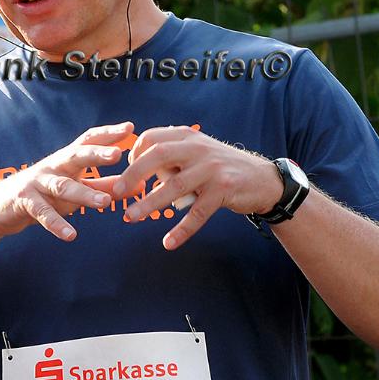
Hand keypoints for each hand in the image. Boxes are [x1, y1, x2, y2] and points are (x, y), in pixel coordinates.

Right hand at [0, 122, 133, 242]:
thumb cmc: (43, 194)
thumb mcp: (75, 187)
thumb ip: (104, 186)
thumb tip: (138, 184)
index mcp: (66, 160)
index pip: (88, 141)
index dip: (108, 134)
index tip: (130, 127)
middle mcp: (53, 166)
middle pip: (75, 156)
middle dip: (96, 154)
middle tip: (117, 153)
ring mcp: (37, 183)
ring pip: (62, 187)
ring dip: (84, 194)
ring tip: (105, 203)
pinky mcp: (25, 202)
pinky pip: (42, 213)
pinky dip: (56, 224)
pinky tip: (71, 235)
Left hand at [112, 125, 281, 249]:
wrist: (262, 179)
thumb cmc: (218, 168)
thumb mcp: (195, 154)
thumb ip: (169, 159)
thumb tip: (135, 172)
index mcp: (187, 137)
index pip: (151, 139)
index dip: (134, 155)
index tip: (125, 175)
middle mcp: (198, 148)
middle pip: (158, 156)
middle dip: (134, 174)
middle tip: (116, 192)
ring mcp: (211, 169)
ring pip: (174, 186)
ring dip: (150, 203)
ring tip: (131, 218)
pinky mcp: (224, 190)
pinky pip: (198, 213)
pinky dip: (182, 229)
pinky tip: (169, 242)